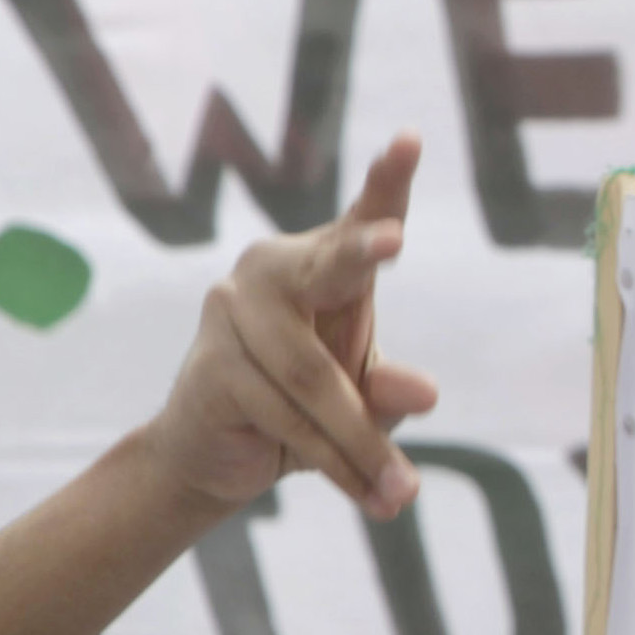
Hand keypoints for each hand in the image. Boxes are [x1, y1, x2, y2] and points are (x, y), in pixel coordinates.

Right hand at [153, 132, 439, 519]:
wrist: (218, 457)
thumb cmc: (303, 408)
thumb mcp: (360, 398)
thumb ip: (388, 389)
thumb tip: (422, 391)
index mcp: (324, 266)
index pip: (361, 220)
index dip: (387, 183)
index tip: (409, 141)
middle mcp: (275, 272)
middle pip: (327, 266)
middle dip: (362, 251)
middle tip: (392, 241)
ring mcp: (233, 313)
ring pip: (317, 381)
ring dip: (364, 446)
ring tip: (403, 494)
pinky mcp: (212, 364)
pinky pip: (287, 416)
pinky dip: (334, 462)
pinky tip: (367, 493)